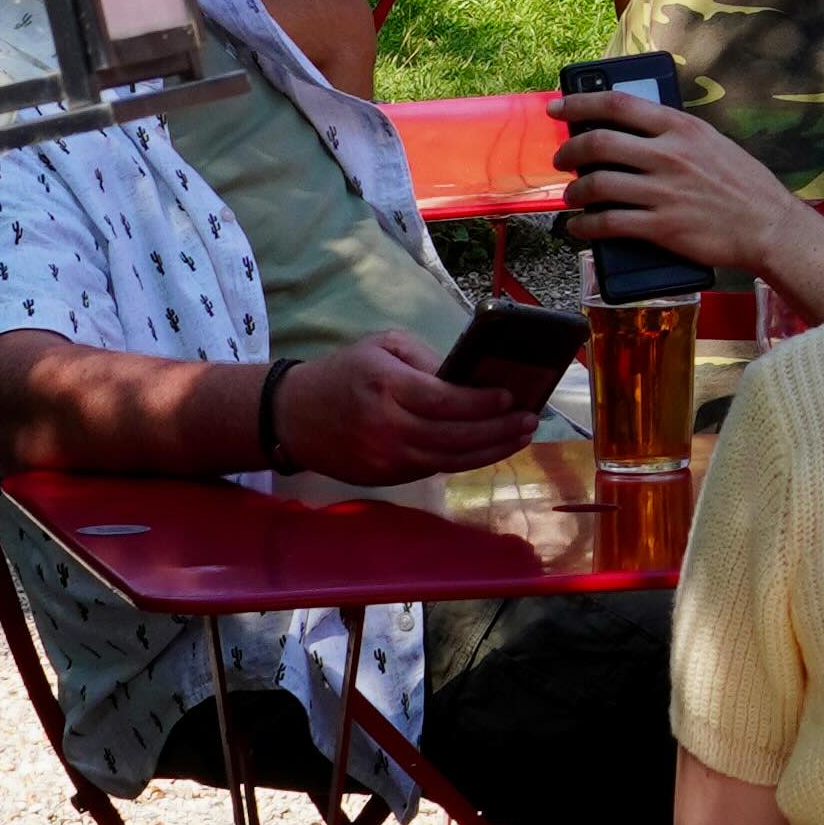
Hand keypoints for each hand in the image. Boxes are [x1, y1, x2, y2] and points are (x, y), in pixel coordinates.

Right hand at [278, 338, 543, 483]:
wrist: (294, 416)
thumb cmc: (344, 372)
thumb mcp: (383, 346)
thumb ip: (426, 361)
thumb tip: (469, 380)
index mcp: (387, 386)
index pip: (445, 401)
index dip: (482, 403)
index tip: (512, 397)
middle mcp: (387, 427)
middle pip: (455, 437)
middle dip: (498, 431)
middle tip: (529, 421)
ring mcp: (386, 458)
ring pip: (450, 460)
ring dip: (490, 451)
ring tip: (519, 437)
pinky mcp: (385, 477)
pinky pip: (434, 469)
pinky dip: (465, 460)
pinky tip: (487, 448)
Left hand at [562, 94, 823, 314]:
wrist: (769, 226)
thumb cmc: (744, 185)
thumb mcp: (712, 143)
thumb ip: (674, 135)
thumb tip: (633, 134)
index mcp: (681, 127)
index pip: (618, 104)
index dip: (580, 102)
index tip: (558, 107)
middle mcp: (668, 155)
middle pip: (599, 143)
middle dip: (569, 151)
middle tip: (561, 159)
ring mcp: (663, 192)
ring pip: (597, 185)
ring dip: (574, 192)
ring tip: (570, 198)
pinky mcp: (662, 227)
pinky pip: (608, 223)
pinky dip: (584, 226)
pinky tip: (578, 227)